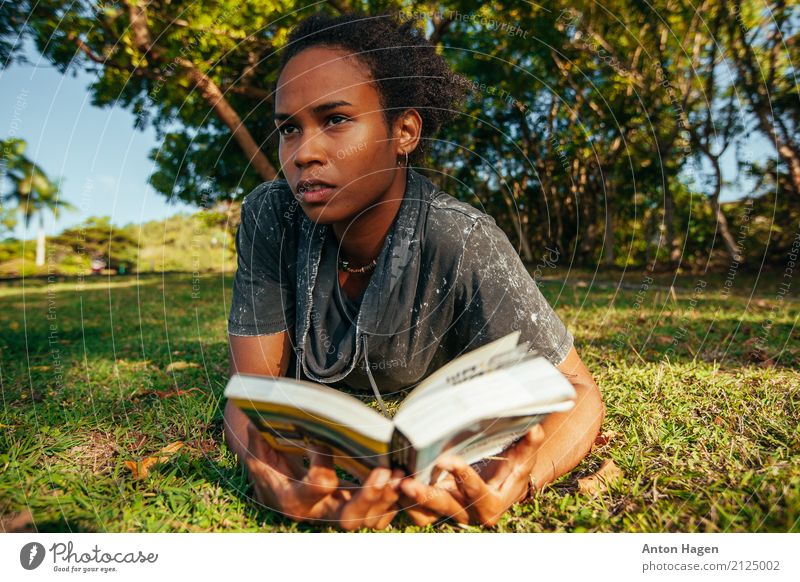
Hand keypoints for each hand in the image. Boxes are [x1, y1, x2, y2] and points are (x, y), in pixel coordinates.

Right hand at [244, 423, 403, 529]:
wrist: (273, 484)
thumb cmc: (268, 464)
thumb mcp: (258, 453)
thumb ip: (259, 440)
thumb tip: (258, 420)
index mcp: (294, 499)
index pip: (316, 486)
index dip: (322, 463)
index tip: (323, 440)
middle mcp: (318, 512)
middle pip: (347, 517)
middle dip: (368, 497)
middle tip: (384, 472)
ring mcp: (337, 513)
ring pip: (368, 520)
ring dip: (387, 499)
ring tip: (400, 476)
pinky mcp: (352, 509)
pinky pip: (377, 515)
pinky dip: (392, 502)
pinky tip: (403, 481)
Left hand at [398, 425, 544, 526]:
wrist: (503, 486)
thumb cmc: (513, 470)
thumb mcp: (522, 459)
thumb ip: (527, 445)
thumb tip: (535, 429)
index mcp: (491, 505)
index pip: (475, 493)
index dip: (462, 477)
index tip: (447, 460)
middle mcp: (467, 513)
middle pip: (444, 507)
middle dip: (426, 495)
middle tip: (407, 482)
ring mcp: (448, 511)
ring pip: (424, 512)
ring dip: (407, 499)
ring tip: (393, 482)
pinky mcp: (434, 507)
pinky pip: (415, 508)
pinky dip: (401, 497)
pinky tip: (389, 479)